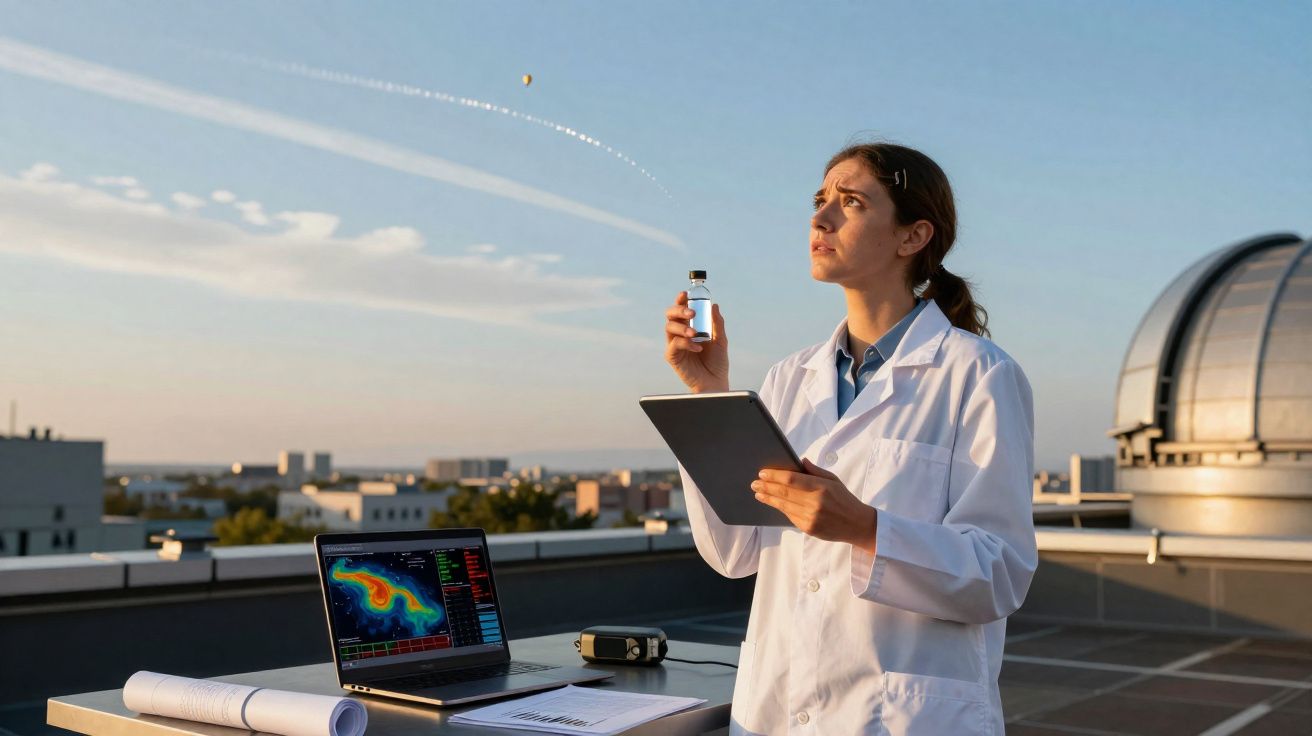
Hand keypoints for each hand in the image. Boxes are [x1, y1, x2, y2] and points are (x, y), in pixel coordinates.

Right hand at [663, 291, 728, 392]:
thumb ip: (717, 323)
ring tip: (695, 334)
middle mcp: (680, 333)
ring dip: (682, 327)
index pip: (682, 309)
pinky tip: (697, 348)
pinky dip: (686, 343)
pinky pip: (674, 344)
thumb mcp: (721, 340)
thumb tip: (714, 306)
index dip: (681, 300)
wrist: (715, 382)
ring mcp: (675, 344)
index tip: (685, 294)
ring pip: (669, 327)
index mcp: (690, 326)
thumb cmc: (717, 362)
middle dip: (679, 310)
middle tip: (691, 312)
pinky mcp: (672, 356)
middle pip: (670, 315)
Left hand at [751, 458, 877, 553]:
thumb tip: (799, 461)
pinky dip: (780, 508)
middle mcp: (815, 502)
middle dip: (766, 487)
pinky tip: (772, 502)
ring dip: (768, 498)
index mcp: (821, 487)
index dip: (774, 476)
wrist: (857, 524)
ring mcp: (811, 517)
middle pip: (784, 492)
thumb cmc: (844, 499)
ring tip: (759, 493)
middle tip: (754, 483)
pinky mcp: (808, 528)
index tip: (763, 473)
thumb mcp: (834, 480)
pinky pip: (789, 516)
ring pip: (783, 505)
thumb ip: (815, 471)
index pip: (791, 479)